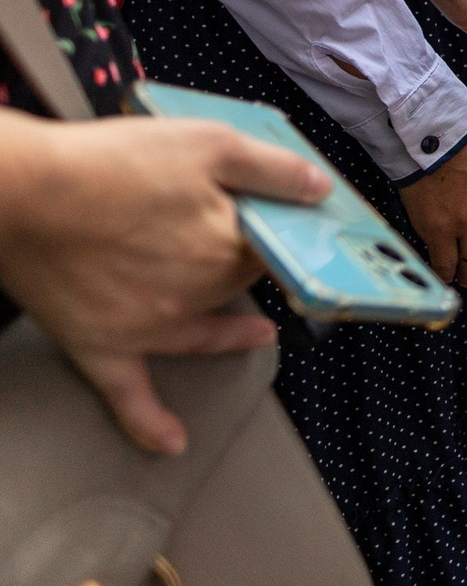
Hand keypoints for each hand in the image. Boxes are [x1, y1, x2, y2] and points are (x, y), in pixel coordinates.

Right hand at [0, 111, 328, 453]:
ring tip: (257, 333)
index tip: (292, 232)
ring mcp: (147, 328)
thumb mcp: (209, 143)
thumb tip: (318, 191)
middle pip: (235, 283)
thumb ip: (271, 169)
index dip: (280, 235)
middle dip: (245, 267)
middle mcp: (196, 294)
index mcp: (228, 246)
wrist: (24, 193)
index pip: (273, 248)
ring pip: (202, 335)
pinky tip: (171, 443)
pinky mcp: (101, 345)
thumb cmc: (113, 163)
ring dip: (230, 335)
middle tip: (253, 255)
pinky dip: (151, 423)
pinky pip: (130, 397)